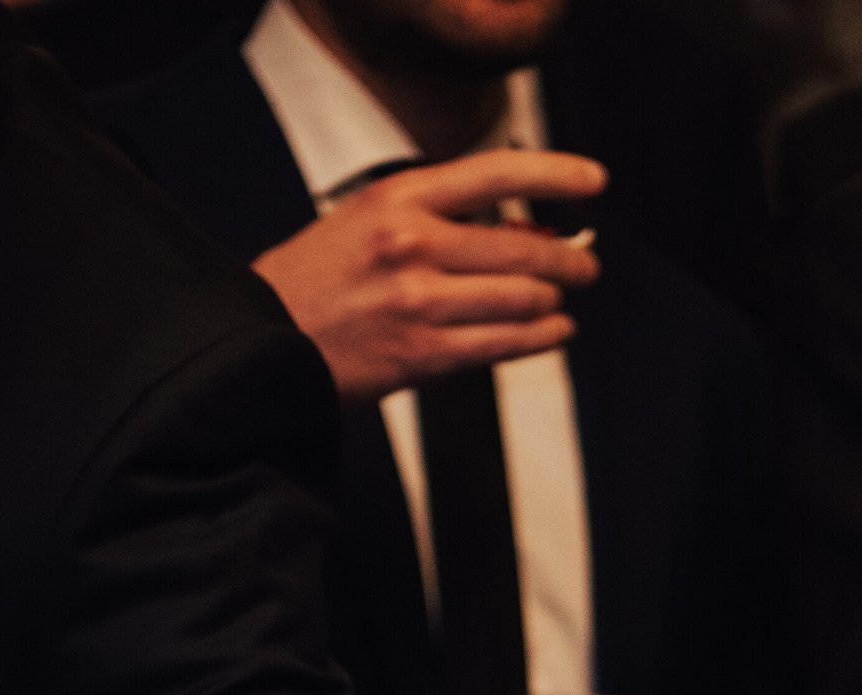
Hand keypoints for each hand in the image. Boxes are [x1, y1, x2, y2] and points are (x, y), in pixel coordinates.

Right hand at [254, 149, 605, 398]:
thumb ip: (437, 218)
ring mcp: (420, 301)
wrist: (267, 335)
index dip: (557, 174)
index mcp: (400, 198)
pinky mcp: (423, 354)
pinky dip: (542, 338)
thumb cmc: (319, 280)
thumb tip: (520, 227)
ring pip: (521, 297)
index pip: (497, 173)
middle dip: (569, 258)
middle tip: (586, 264)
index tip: (594, 182)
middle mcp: (413, 243)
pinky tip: (555, 331)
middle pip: (522, 245)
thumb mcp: (369, 220)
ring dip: (554, 301)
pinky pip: (505, 344)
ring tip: (561, 302)